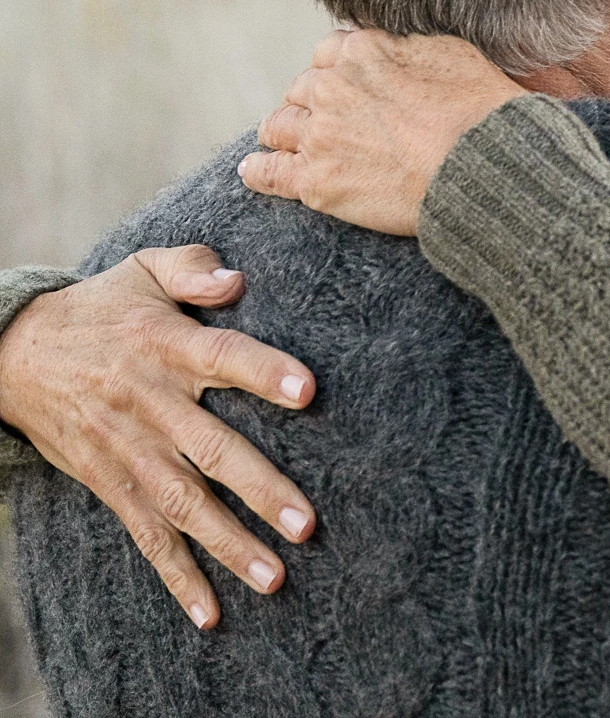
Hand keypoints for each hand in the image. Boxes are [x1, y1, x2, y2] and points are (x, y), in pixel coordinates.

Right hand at [0, 247, 316, 629]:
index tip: (309, 391)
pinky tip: (210, 612)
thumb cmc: (103, 307)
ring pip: (183, 504)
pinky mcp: (108, 483)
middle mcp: (149, 403)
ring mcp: (128, 450)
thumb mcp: (142, 270)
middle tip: (306, 525)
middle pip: (212, 449)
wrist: (12, 352)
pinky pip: (146, 536)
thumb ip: (193, 268)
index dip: (265, 372)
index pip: (223, 357)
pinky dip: (177, 576)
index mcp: (165, 345)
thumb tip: (236, 279)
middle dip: (261, 490)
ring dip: (229, 545)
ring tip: (276, 578)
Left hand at [240, 29, 522, 235]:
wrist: (484, 166)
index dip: (338, 71)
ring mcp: (319, 135)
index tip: (347, 88)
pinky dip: (258, 170)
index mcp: (362, 51)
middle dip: (312, 103)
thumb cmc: (481, 110)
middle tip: (330, 122)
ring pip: (278, 127)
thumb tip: (390, 45)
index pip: (328, 52)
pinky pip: (267, 172)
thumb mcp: (450, 52)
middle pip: (301, 89)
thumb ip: (406, 46)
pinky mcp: (316, 182)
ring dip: (285, 133)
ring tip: (289, 145)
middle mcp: (331, 86)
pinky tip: (254, 171)